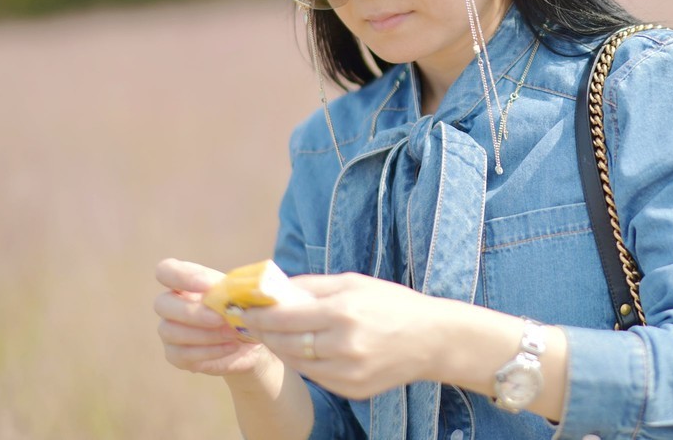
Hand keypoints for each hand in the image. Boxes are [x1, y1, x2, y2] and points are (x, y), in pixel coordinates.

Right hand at [154, 258, 276, 378]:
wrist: (251, 340)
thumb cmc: (244, 309)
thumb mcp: (244, 295)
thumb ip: (237, 288)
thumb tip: (242, 289)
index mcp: (185, 282)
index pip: (166, 271)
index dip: (181, 276)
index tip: (209, 285)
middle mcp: (171, 305)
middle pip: (162, 304)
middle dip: (193, 312)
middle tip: (221, 318)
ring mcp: (169, 330)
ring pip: (170, 331)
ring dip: (204, 334)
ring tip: (232, 334)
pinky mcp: (175, 355)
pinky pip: (181, 354)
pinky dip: (209, 351)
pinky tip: (231, 347)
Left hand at [239, 272, 444, 400]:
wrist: (432, 339)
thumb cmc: (393, 304)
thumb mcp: (354, 283)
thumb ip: (312, 286)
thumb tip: (273, 288)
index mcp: (343, 312)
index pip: (284, 316)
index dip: (257, 314)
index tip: (240, 308)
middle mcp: (343, 345)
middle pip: (285, 342)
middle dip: (262, 332)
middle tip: (248, 322)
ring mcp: (347, 372)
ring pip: (296, 362)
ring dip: (280, 347)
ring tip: (272, 334)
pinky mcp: (351, 390)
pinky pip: (316, 375)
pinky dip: (305, 361)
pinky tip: (304, 348)